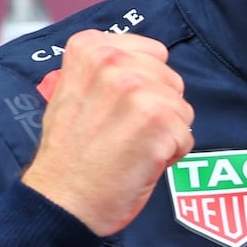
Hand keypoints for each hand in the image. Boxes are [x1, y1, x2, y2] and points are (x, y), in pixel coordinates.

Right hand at [21, 31, 193, 235]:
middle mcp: (113, 61)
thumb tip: (148, 65)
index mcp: (91, 48)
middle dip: (158, 108)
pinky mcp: (157, 121)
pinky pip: (186, 136)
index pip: (154, 53)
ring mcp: (136, 90)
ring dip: (165, 133)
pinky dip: (170, 155)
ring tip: (130, 147)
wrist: (60, 199)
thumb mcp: (72, 89)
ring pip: (181, 108)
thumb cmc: (68, 152)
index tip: (118, 107)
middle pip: (171, 80)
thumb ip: (107, 70)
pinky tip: (139, 162)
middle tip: (123, 132)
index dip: (145, 84)